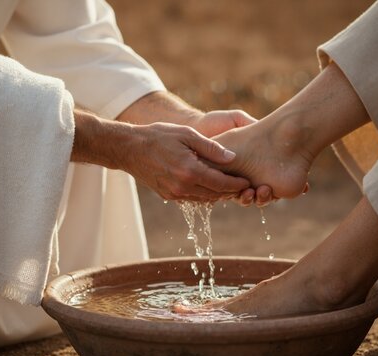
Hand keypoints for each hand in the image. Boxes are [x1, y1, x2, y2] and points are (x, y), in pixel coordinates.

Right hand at [122, 122, 250, 200]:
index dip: (237, 184)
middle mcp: (182, 187)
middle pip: (215, 194)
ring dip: (218, 194)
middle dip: (230, 191)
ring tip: (229, 186)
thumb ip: (211, 147)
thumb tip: (232, 157)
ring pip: (204, 199)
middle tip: (244, 185)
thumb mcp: (187, 134)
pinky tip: (209, 185)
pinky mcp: (167, 196)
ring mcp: (174, 194)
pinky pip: (191, 198)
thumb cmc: (159, 136)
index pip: (221, 183)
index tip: (248, 181)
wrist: (129, 149)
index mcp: (190, 171)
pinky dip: (203, 193)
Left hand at [187, 110, 279, 205]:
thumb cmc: (214, 121)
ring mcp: (224, 180)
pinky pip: (219, 197)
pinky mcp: (209, 184)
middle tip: (264, 191)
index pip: (264, 177)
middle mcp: (238, 173)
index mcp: (249, 160)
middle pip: (255, 191)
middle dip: (261, 196)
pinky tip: (234, 194)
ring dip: (247, 199)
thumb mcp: (236, 119)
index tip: (273, 183)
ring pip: (239, 197)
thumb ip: (251, 124)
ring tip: (249, 194)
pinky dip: (228, 197)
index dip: (270, 183)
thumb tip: (269, 133)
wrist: (190, 127)